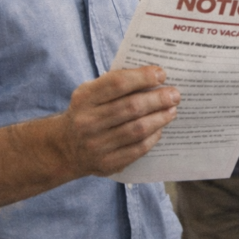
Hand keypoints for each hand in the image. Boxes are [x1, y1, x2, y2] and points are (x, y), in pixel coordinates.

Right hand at [58, 65, 179, 176]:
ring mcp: (96, 145)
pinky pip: (137, 149)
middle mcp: (88, 122)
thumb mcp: (90, 93)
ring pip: (137, 130)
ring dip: (160, 118)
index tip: (161, 74)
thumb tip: (152, 76)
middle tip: (175, 94)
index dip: (142, 77)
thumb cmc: (86, 112)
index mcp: (84, 98)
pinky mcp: (107, 163)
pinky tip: (160, 128)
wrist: (64, 148)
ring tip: (172, 110)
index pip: (117, 83)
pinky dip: (153, 137)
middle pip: (132, 107)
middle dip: (158, 99)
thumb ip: (114, 83)